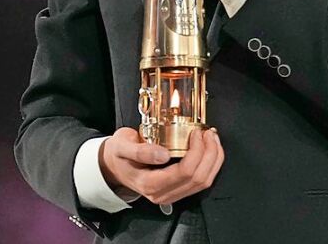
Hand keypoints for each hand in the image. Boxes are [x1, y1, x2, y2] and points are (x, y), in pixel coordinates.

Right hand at [98, 127, 224, 205]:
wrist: (114, 165)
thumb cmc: (118, 154)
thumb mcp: (122, 146)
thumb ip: (140, 151)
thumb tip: (163, 155)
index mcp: (150, 184)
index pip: (183, 172)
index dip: (196, 152)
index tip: (196, 133)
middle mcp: (163, 193)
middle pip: (198, 179)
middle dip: (210, 154)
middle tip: (208, 134)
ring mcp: (171, 194)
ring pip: (204, 182)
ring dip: (213, 160)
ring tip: (212, 139)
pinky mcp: (177, 189)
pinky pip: (200, 181)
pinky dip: (210, 164)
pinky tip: (209, 149)